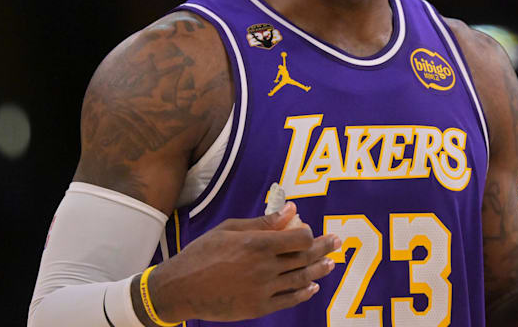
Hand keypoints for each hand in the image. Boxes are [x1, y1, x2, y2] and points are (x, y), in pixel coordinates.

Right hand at [146, 202, 341, 321]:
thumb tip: (291, 209)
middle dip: (324, 248)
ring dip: (319, 270)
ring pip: (301, 278)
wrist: (180, 288)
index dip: (309, 233)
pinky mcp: (258, 307)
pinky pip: (289, 300)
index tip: (311, 230)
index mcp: (256, 244)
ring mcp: (263, 289)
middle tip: (337, 242)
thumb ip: (264, 222)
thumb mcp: (229, 229)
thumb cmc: (202, 253)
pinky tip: (313, 286)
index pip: (298, 238)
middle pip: (305, 257)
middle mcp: (263, 267)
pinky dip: (304, 292)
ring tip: (330, 263)